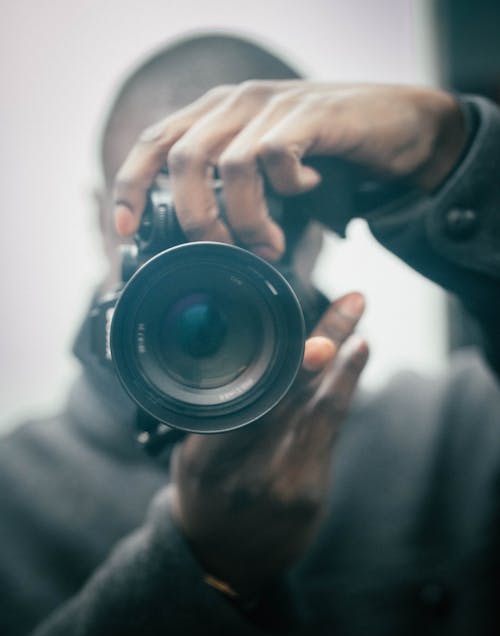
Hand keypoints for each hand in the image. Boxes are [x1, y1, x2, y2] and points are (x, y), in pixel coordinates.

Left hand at [114, 81, 465, 259]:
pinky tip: (308, 189)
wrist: (400, 127)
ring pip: (229, 165)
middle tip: (221, 253)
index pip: (155, 142)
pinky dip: (287, 188)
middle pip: (182, 158)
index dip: (132, 186)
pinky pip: (276, 156)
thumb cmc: (329, 157)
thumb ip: (235, 200)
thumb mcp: (269, 180)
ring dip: (245, 220)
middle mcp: (237, 102)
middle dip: (195, 220)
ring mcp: (273, 104)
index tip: (126, 230)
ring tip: (270, 243)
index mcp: (216, 116)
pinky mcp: (311, 113)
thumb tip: (205, 252)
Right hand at [168, 292, 367, 596]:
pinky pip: (329, 431)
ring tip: (361, 324)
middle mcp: (248, 471)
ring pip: (320, 411)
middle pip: (292, 396)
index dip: (286, 374)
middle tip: (353, 305)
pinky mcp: (311, 494)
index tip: (316, 342)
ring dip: (345, 364)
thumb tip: (247, 355)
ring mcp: (284, 484)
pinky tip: (354, 360)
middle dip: (325, 346)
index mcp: (206, 459)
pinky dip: (342, 391)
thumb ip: (213, 414)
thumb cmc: (203, 494)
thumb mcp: (189, 455)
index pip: (247, 406)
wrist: (222, 559)